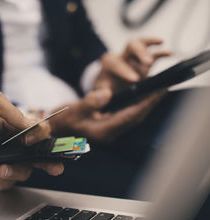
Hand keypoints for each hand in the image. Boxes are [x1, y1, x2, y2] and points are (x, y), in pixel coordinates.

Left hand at [0, 118, 63, 190]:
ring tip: (5, 167)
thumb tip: (31, 121)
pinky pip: (8, 180)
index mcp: (14, 131)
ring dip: (20, 168)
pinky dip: (5, 175)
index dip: (43, 135)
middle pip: (39, 155)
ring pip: (26, 169)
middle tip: (54, 165)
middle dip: (50, 161)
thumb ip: (9, 117)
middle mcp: (14, 148)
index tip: (41, 133)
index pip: (37, 133)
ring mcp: (7, 164)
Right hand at [49, 89, 165, 142]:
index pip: (130, 116)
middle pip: (136, 117)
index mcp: (103, 131)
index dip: (146, 102)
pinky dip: (136, 105)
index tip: (159, 90)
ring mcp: (109, 130)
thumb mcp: (73, 111)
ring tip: (157, 89)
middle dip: (151, 102)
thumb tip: (106, 93)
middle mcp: (110, 133)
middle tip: (164, 86)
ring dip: (146, 104)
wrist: (53, 132)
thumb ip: (89, 102)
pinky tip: (141, 96)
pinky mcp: (108, 126)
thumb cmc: (61, 122)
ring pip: (133, 117)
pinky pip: (127, 115)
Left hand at [95, 38, 170, 91]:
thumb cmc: (103, 89)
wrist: (107, 86)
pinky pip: (154, 53)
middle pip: (131, 46)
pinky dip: (162, 53)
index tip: (134, 80)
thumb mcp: (98, 93)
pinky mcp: (144, 61)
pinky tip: (169, 54)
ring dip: (153, 49)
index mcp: (109, 64)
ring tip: (163, 52)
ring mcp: (134, 58)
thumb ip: (97, 95)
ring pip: (143, 45)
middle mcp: (122, 57)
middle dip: (140, 52)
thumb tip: (106, 95)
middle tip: (148, 62)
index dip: (124, 70)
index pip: (116, 63)